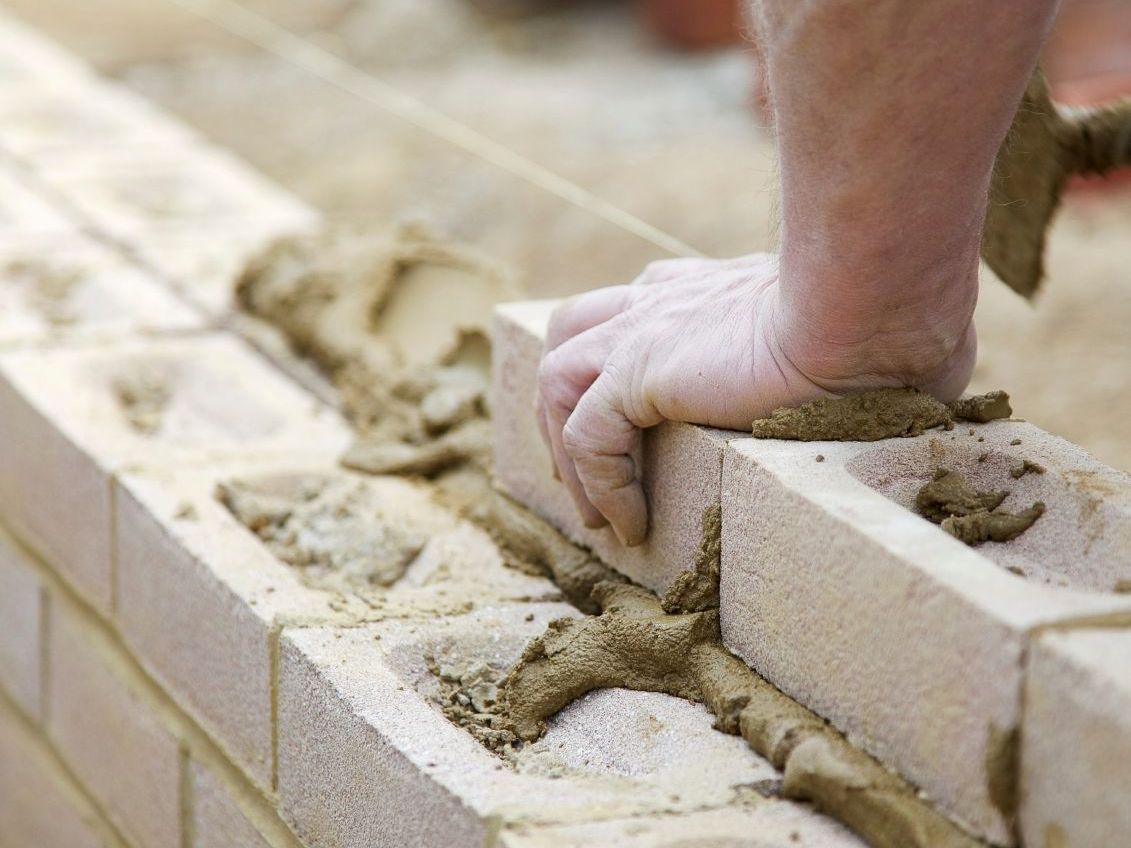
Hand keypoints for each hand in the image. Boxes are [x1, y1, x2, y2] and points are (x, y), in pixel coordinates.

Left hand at [535, 254, 975, 545]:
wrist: (874, 305)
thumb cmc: (891, 317)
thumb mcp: (851, 334)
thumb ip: (844, 353)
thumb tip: (909, 381)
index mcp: (703, 289)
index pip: (632, 311)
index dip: (614, 366)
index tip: (629, 429)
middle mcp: (661, 301)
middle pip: (572, 335)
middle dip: (565, 404)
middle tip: (586, 476)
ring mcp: (642, 332)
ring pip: (556, 384)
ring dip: (568, 455)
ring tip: (599, 518)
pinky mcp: (639, 373)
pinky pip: (589, 438)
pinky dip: (600, 485)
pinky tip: (630, 525)